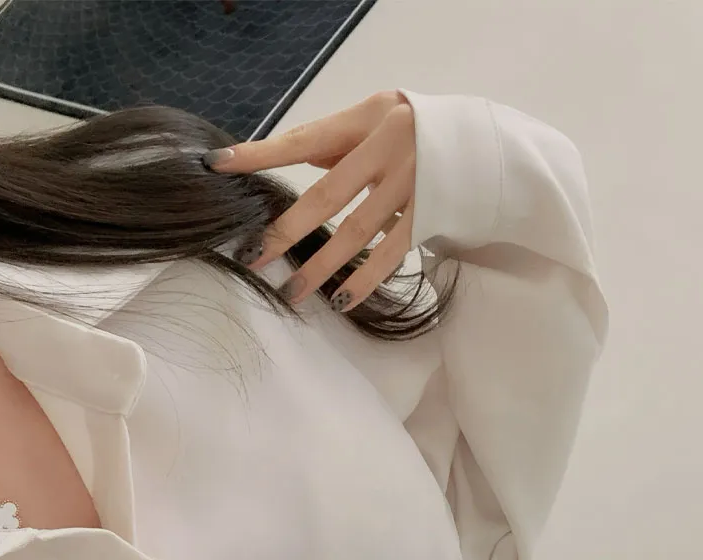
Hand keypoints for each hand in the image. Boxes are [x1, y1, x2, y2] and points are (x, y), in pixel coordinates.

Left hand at [203, 91, 415, 311]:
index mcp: (367, 120)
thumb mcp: (376, 118)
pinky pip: (392, 255)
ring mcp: (412, 185)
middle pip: (327, 196)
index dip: (259, 154)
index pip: (302, 139)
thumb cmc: (417, 129)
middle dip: (287, 230)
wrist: (485, 143)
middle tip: (255, 257)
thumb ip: (337, 142)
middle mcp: (389, 150)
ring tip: (293, 291)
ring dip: (323, 266)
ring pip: (357, 233)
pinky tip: (342, 299)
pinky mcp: (430, 215)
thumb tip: (293, 167)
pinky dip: (366, 279)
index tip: (217, 164)